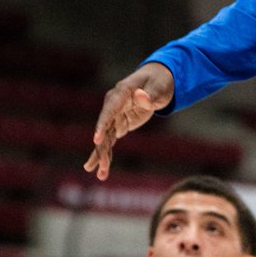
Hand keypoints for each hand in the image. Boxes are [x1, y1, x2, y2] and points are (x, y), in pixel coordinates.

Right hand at [83, 62, 174, 180]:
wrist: (156, 81)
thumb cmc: (158, 81)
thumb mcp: (159, 86)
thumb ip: (150, 94)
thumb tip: (140, 97)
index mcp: (121, 93)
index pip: (109, 110)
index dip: (102, 124)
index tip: (96, 140)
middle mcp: (113, 105)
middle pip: (104, 128)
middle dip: (102, 148)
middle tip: (103, 166)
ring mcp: (114, 116)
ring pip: (105, 138)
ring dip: (102, 156)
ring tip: (101, 175)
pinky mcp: (118, 125)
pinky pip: (110, 141)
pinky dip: (107, 155)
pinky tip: (102, 171)